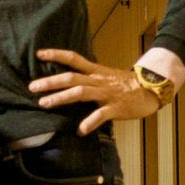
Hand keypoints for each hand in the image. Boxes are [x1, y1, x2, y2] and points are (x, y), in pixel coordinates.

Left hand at [28, 48, 169, 135]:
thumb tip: (68, 82)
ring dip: (61, 98)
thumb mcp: (105, 77)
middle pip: (71, 77)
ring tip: (44, 103)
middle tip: (32, 87)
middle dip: (51, 81)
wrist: (152, 89)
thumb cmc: (126, 85)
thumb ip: (88, 78)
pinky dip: (90, 123)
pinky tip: (80, 130)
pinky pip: (101, 115)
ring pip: (81, 92)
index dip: (56, 54)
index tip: (39, 53)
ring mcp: (107, 94)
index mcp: (96, 72)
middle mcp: (98, 80)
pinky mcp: (116, 107)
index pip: (74, 59)